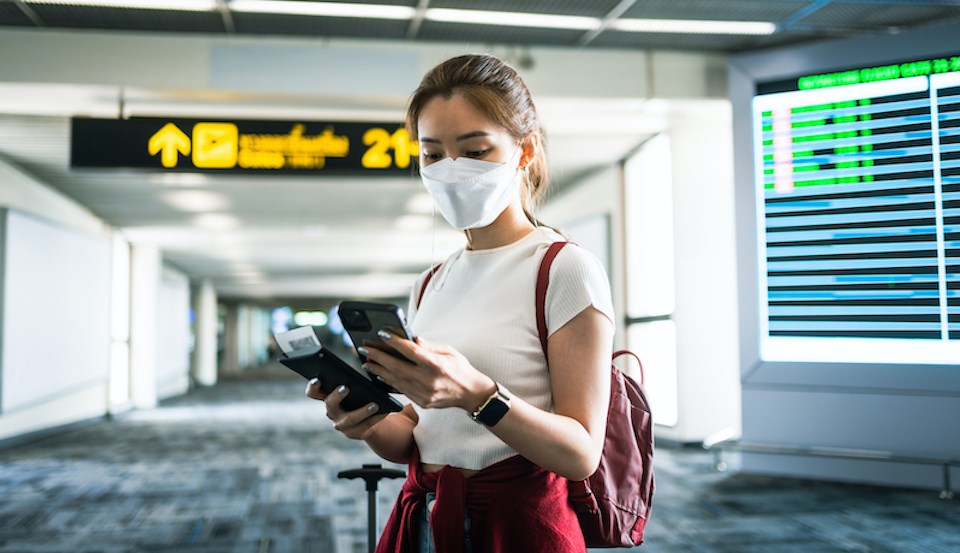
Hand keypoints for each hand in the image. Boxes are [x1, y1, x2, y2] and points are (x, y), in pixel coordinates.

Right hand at [304, 379, 386, 439]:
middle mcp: (332, 412)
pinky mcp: (354, 433)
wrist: (370, 419)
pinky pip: (366, 426)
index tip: (317, 379)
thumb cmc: (361, 395)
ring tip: (375, 404)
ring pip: (350, 418)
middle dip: (336, 396)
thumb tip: (364, 363)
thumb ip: (352, 378)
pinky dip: (376, 417)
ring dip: (363, 411)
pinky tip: (385, 410)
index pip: (313, 392)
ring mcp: (341, 424)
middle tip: (345, 387)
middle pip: (329, 404)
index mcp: (327, 397)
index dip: (312, 387)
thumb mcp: (356, 386)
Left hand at [360, 332, 494, 411]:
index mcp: (437, 365)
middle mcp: (429, 380)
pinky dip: (389, 382)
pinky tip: (380, 375)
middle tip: (364, 349)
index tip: (381, 334)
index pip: (410, 351)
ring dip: (379, 371)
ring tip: (367, 362)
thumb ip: (429, 346)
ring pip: (395, 380)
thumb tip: (411, 339)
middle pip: (397, 367)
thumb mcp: (449, 351)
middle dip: (378, 357)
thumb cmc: (460, 368)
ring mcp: (424, 394)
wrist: (471, 393)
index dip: (394, 342)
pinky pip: (401, 390)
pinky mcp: (422, 402)